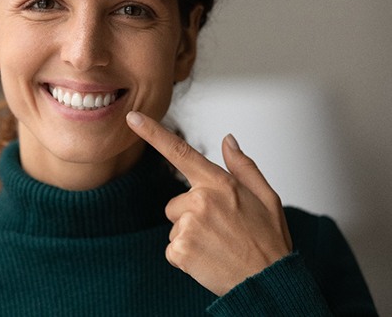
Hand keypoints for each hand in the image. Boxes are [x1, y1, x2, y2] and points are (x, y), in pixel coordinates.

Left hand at [126, 111, 291, 295]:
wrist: (269, 284)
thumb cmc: (268, 241)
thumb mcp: (266, 197)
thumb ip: (242, 166)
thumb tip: (227, 139)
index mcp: (219, 182)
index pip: (179, 151)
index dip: (152, 132)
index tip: (132, 117)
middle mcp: (200, 199)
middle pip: (175, 203)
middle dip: (191, 215)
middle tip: (220, 231)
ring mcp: (189, 225)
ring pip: (175, 226)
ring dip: (190, 236)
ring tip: (217, 246)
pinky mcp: (181, 249)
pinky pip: (172, 248)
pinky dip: (186, 257)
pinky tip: (208, 260)